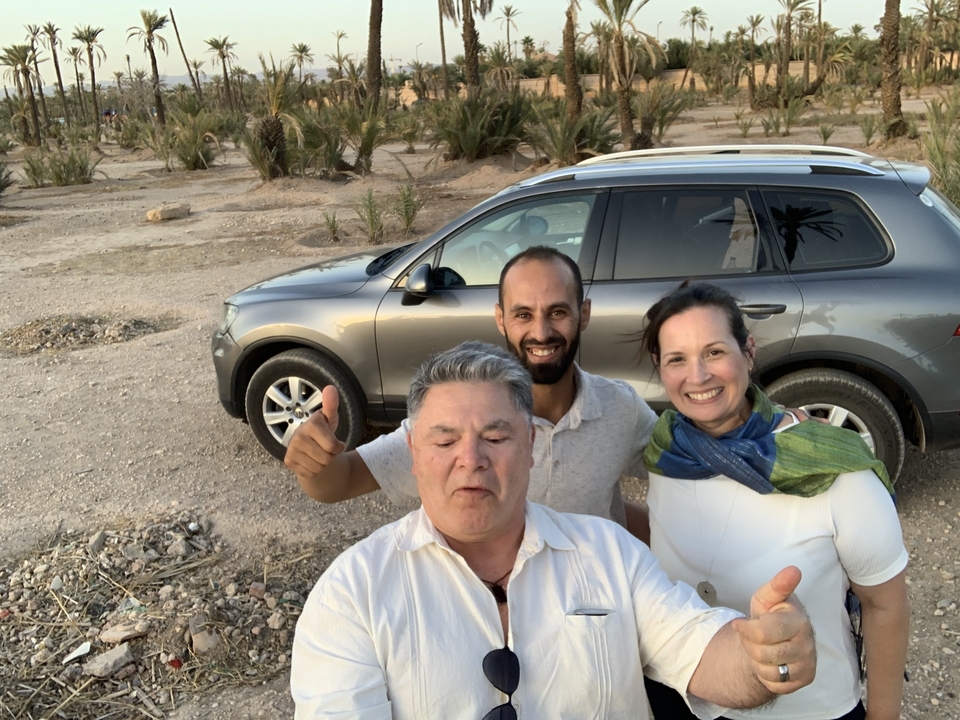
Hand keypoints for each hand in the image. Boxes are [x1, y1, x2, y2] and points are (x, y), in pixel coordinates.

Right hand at [284, 385, 345, 480]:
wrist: (307, 447)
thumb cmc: (322, 431)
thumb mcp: (329, 419)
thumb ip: (331, 405)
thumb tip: (330, 387)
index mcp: (310, 425)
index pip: (333, 446)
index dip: (338, 447)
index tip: (335, 442)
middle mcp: (298, 436)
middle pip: (327, 459)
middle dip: (330, 456)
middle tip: (325, 448)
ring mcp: (291, 450)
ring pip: (319, 468)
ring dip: (323, 464)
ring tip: (318, 453)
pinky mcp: (289, 462)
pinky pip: (311, 473)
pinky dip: (314, 470)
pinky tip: (310, 460)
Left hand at [731, 566, 815, 694]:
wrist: (776, 641)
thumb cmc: (770, 614)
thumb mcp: (767, 597)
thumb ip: (777, 585)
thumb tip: (794, 570)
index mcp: (798, 619)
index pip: (764, 632)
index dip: (746, 629)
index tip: (739, 624)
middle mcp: (808, 642)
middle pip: (762, 652)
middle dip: (749, 644)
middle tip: (752, 636)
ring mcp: (809, 662)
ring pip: (768, 670)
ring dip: (757, 660)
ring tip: (761, 648)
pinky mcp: (806, 679)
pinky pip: (776, 684)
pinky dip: (766, 675)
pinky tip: (770, 662)